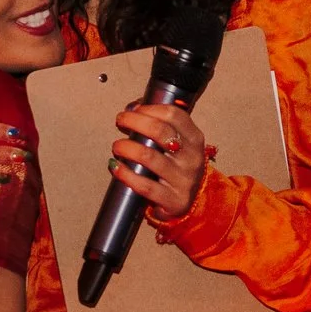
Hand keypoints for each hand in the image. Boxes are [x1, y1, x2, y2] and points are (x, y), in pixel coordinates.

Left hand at [109, 101, 208, 218]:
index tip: (133, 110)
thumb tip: (132, 108)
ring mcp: (183, 180)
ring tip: (117, 147)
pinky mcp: (173, 200)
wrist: (186, 203)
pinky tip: (116, 167)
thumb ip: (160, 125)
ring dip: (126, 147)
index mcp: (194, 139)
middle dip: (134, 122)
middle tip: (120, 121)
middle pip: (159, 131)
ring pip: (148, 156)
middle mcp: (192, 158)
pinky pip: (144, 185)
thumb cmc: (175, 167)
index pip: (173, 115)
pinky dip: (125, 174)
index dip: (149, 109)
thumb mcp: (177, 144)